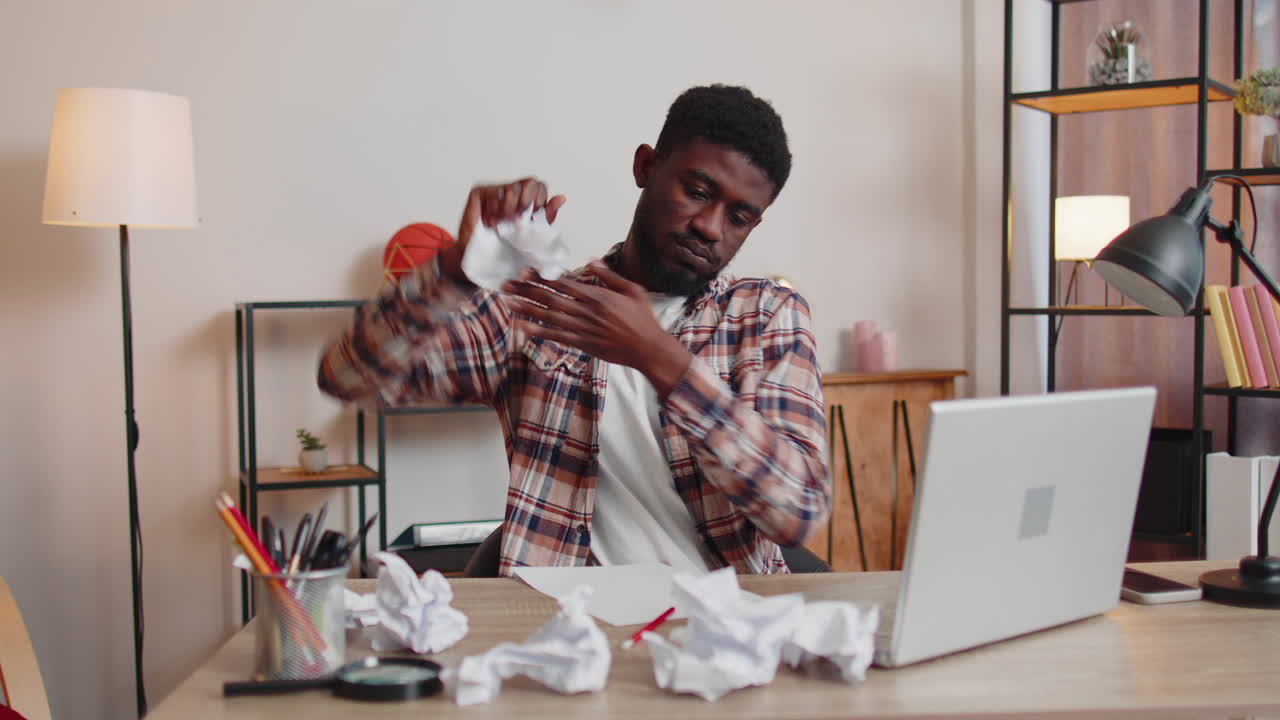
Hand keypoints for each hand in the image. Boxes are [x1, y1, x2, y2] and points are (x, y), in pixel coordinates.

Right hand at [438, 178, 566, 285]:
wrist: (482, 259)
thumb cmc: (505, 246)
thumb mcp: (532, 233)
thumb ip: (545, 215)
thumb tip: (561, 198)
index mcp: (525, 199)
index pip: (539, 186)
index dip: (539, 202)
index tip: (531, 218)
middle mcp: (511, 192)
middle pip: (529, 183)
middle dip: (526, 204)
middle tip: (517, 221)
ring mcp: (494, 190)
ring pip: (512, 189)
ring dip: (509, 212)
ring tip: (501, 225)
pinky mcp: (479, 193)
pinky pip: (493, 194)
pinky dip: (494, 213)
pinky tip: (490, 223)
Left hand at [503, 261, 693, 396]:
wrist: (648, 348)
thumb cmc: (642, 319)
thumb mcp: (632, 290)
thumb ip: (609, 275)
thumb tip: (591, 260)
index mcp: (597, 296)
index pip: (563, 283)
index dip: (542, 277)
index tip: (525, 271)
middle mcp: (586, 311)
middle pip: (550, 298)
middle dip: (526, 290)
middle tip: (506, 284)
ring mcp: (583, 328)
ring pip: (549, 316)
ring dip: (527, 309)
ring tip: (509, 303)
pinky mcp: (582, 344)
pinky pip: (557, 336)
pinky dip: (539, 331)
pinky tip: (523, 326)